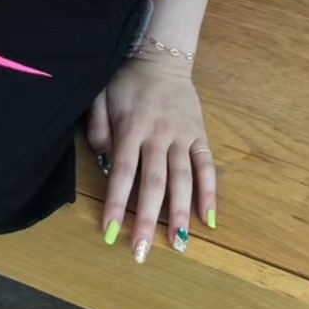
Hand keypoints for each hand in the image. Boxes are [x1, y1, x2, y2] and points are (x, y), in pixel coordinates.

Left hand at [86, 54, 215, 262]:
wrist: (161, 56)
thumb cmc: (126, 80)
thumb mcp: (101, 95)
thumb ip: (98, 126)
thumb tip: (102, 158)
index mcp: (131, 127)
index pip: (123, 172)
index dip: (116, 203)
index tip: (110, 232)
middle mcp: (158, 135)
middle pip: (153, 183)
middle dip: (147, 219)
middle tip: (143, 252)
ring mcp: (182, 136)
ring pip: (182, 180)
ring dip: (180, 214)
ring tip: (178, 245)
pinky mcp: (199, 135)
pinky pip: (207, 166)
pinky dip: (210, 192)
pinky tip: (209, 219)